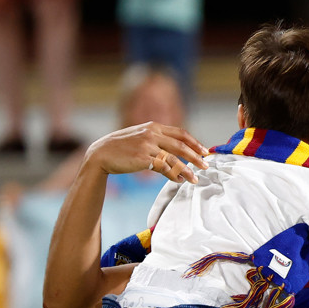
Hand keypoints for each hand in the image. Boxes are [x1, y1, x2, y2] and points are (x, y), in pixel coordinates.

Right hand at [85, 123, 208, 183]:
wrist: (101, 153)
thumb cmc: (121, 147)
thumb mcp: (139, 137)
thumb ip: (155, 140)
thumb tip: (172, 152)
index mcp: (153, 126)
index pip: (180, 133)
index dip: (194, 142)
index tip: (204, 151)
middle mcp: (152, 133)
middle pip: (181, 145)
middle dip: (196, 156)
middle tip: (206, 165)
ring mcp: (148, 145)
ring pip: (174, 158)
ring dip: (187, 169)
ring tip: (195, 178)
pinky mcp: (143, 158)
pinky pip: (164, 168)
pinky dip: (174, 175)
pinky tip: (179, 181)